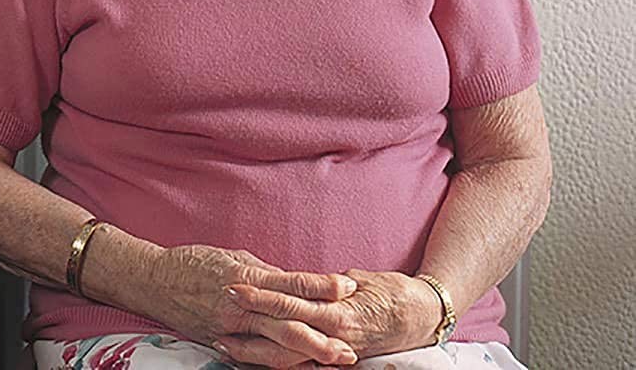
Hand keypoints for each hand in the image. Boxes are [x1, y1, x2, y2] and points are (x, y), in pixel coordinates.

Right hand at [147, 245, 358, 367]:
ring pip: (276, 346)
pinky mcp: (222, 344)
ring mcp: (231, 328)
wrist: (154, 281)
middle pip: (289, 322)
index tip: (348, 286)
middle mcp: (240, 304)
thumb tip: (295, 284)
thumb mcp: (233, 257)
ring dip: (308, 355)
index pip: (291, 282)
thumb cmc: (195, 262)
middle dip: (323, 334)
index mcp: (245, 276)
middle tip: (352, 343)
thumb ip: (266, 274)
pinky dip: (280, 363)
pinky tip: (300, 367)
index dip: (322, 285)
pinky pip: (256, 357)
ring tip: (335, 360)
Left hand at [223, 268, 442, 361]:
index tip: (232, 286)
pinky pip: (303, 365)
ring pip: (287, 355)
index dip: (259, 295)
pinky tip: (254, 360)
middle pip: (281, 332)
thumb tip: (301, 280)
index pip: (289, 301)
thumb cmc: (391, 292)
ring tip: (222, 344)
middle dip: (248, 326)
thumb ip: (327, 283)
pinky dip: (277, 363)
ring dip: (254, 350)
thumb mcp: (358, 279)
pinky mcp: (339, 361)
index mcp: (335, 308)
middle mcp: (333, 334)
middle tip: (217, 318)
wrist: (424, 318)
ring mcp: (335, 352)